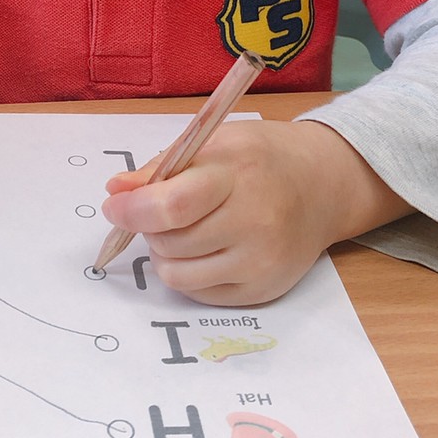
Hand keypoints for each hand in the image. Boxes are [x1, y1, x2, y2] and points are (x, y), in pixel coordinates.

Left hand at [100, 120, 407, 304]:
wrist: (322, 186)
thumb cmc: (260, 159)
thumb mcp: (213, 144)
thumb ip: (161, 169)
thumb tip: (116, 193)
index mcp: (237, 174)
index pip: (173, 206)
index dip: (133, 211)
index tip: (115, 207)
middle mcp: (254, 222)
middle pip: (170, 243)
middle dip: (152, 227)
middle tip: (164, 209)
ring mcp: (261, 262)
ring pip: (177, 275)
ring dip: (167, 254)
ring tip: (186, 229)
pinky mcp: (263, 291)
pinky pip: (199, 294)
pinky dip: (189, 273)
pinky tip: (207, 249)